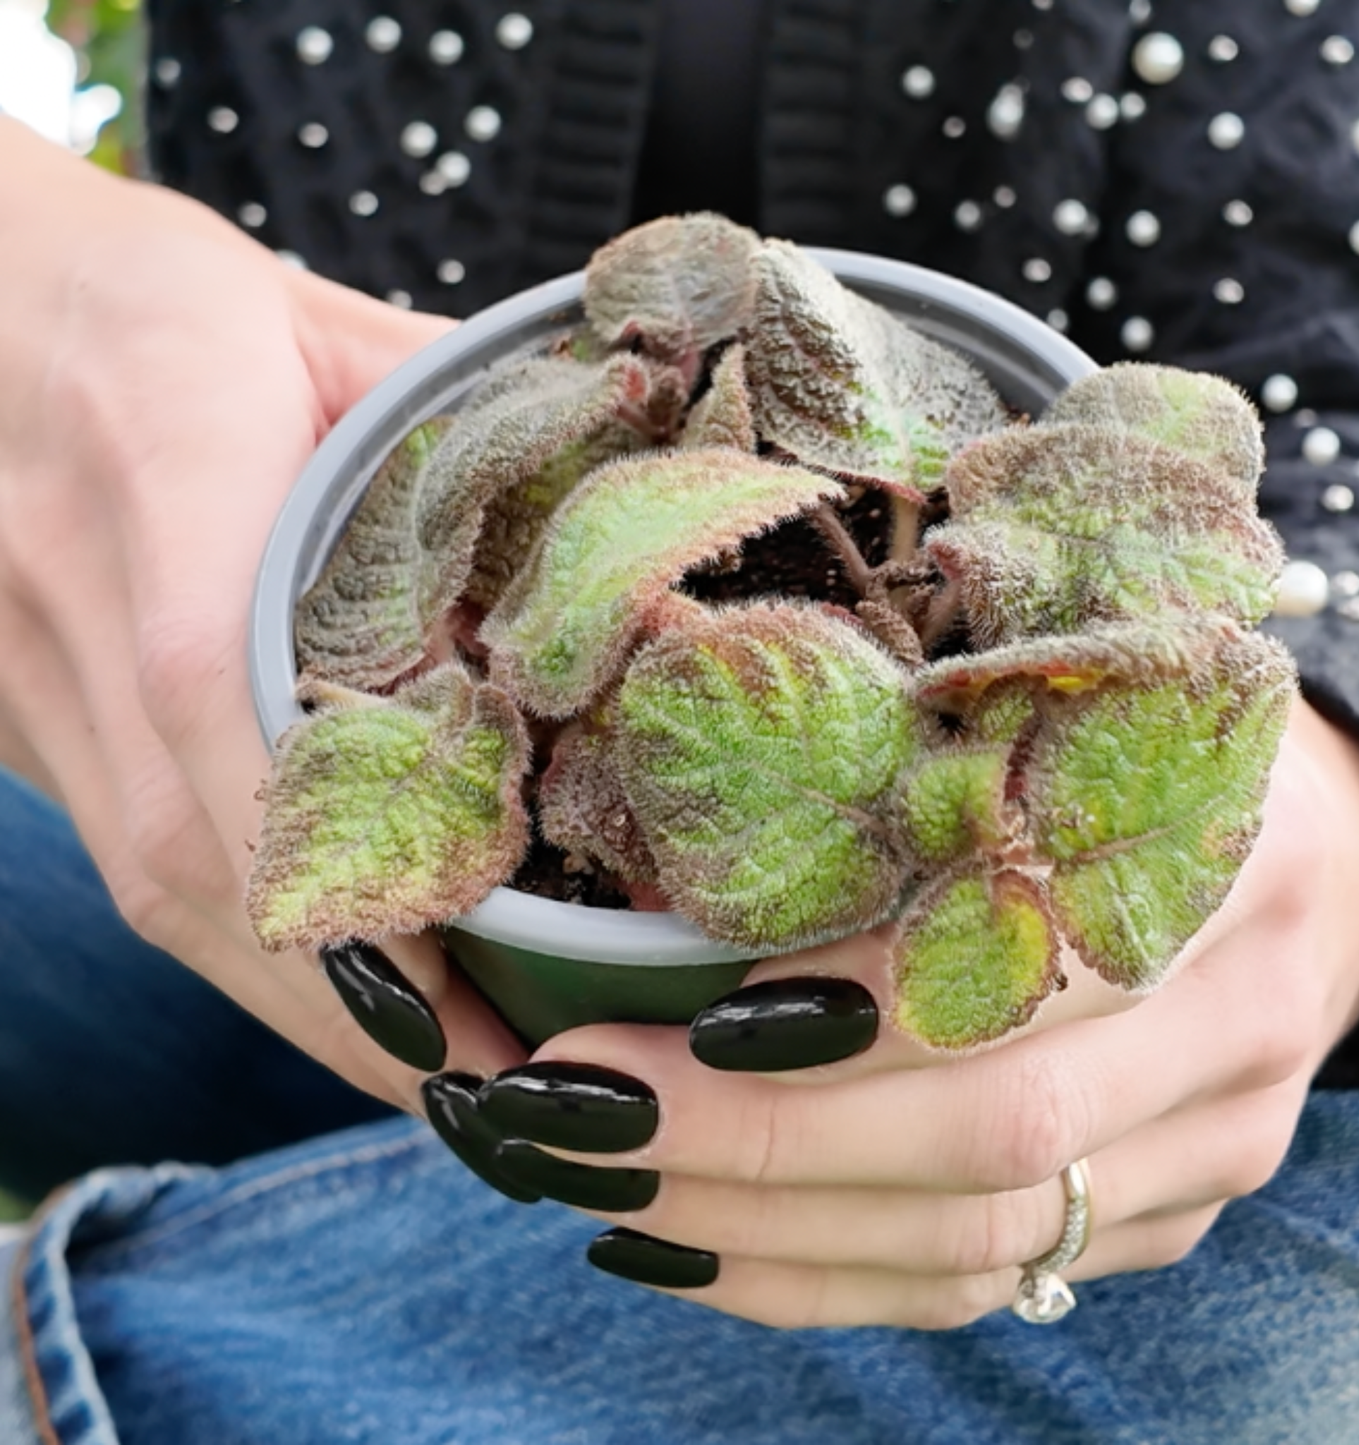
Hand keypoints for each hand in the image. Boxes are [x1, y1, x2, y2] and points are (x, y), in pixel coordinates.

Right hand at [0, 119, 524, 1109]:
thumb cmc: (144, 300)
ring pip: (158, 880)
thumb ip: (443, 407)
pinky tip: (334, 998)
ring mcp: (32, 680)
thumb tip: (614, 463)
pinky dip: (242, 952)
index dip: (326, 837)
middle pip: (192, 840)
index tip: (452, 950)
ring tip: (431, 1073)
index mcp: (156, 461)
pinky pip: (132, 862)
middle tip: (488, 1070)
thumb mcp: (306, 317)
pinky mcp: (29, 725)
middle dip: (343, 981)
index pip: (211, 677)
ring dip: (298, 999)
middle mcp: (70, 598)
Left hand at [451, 698, 1358, 1326]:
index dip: (836, 1013)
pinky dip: (829, 1280)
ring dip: (767, 1231)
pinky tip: (700, 1250)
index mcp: (1223, 848)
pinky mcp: (1175, 1212)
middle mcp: (1235, 1018)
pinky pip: (991, 1283)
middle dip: (754, 1144)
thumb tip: (712, 765)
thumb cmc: (1158, 738)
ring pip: (980, 1240)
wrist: (1328, 848)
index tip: (651, 1017)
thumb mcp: (1080, 688)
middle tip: (578, 1113)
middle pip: (987, 1132)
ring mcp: (1217, 1140)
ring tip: (607, 1187)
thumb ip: (948, 736)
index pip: (1017, 962)